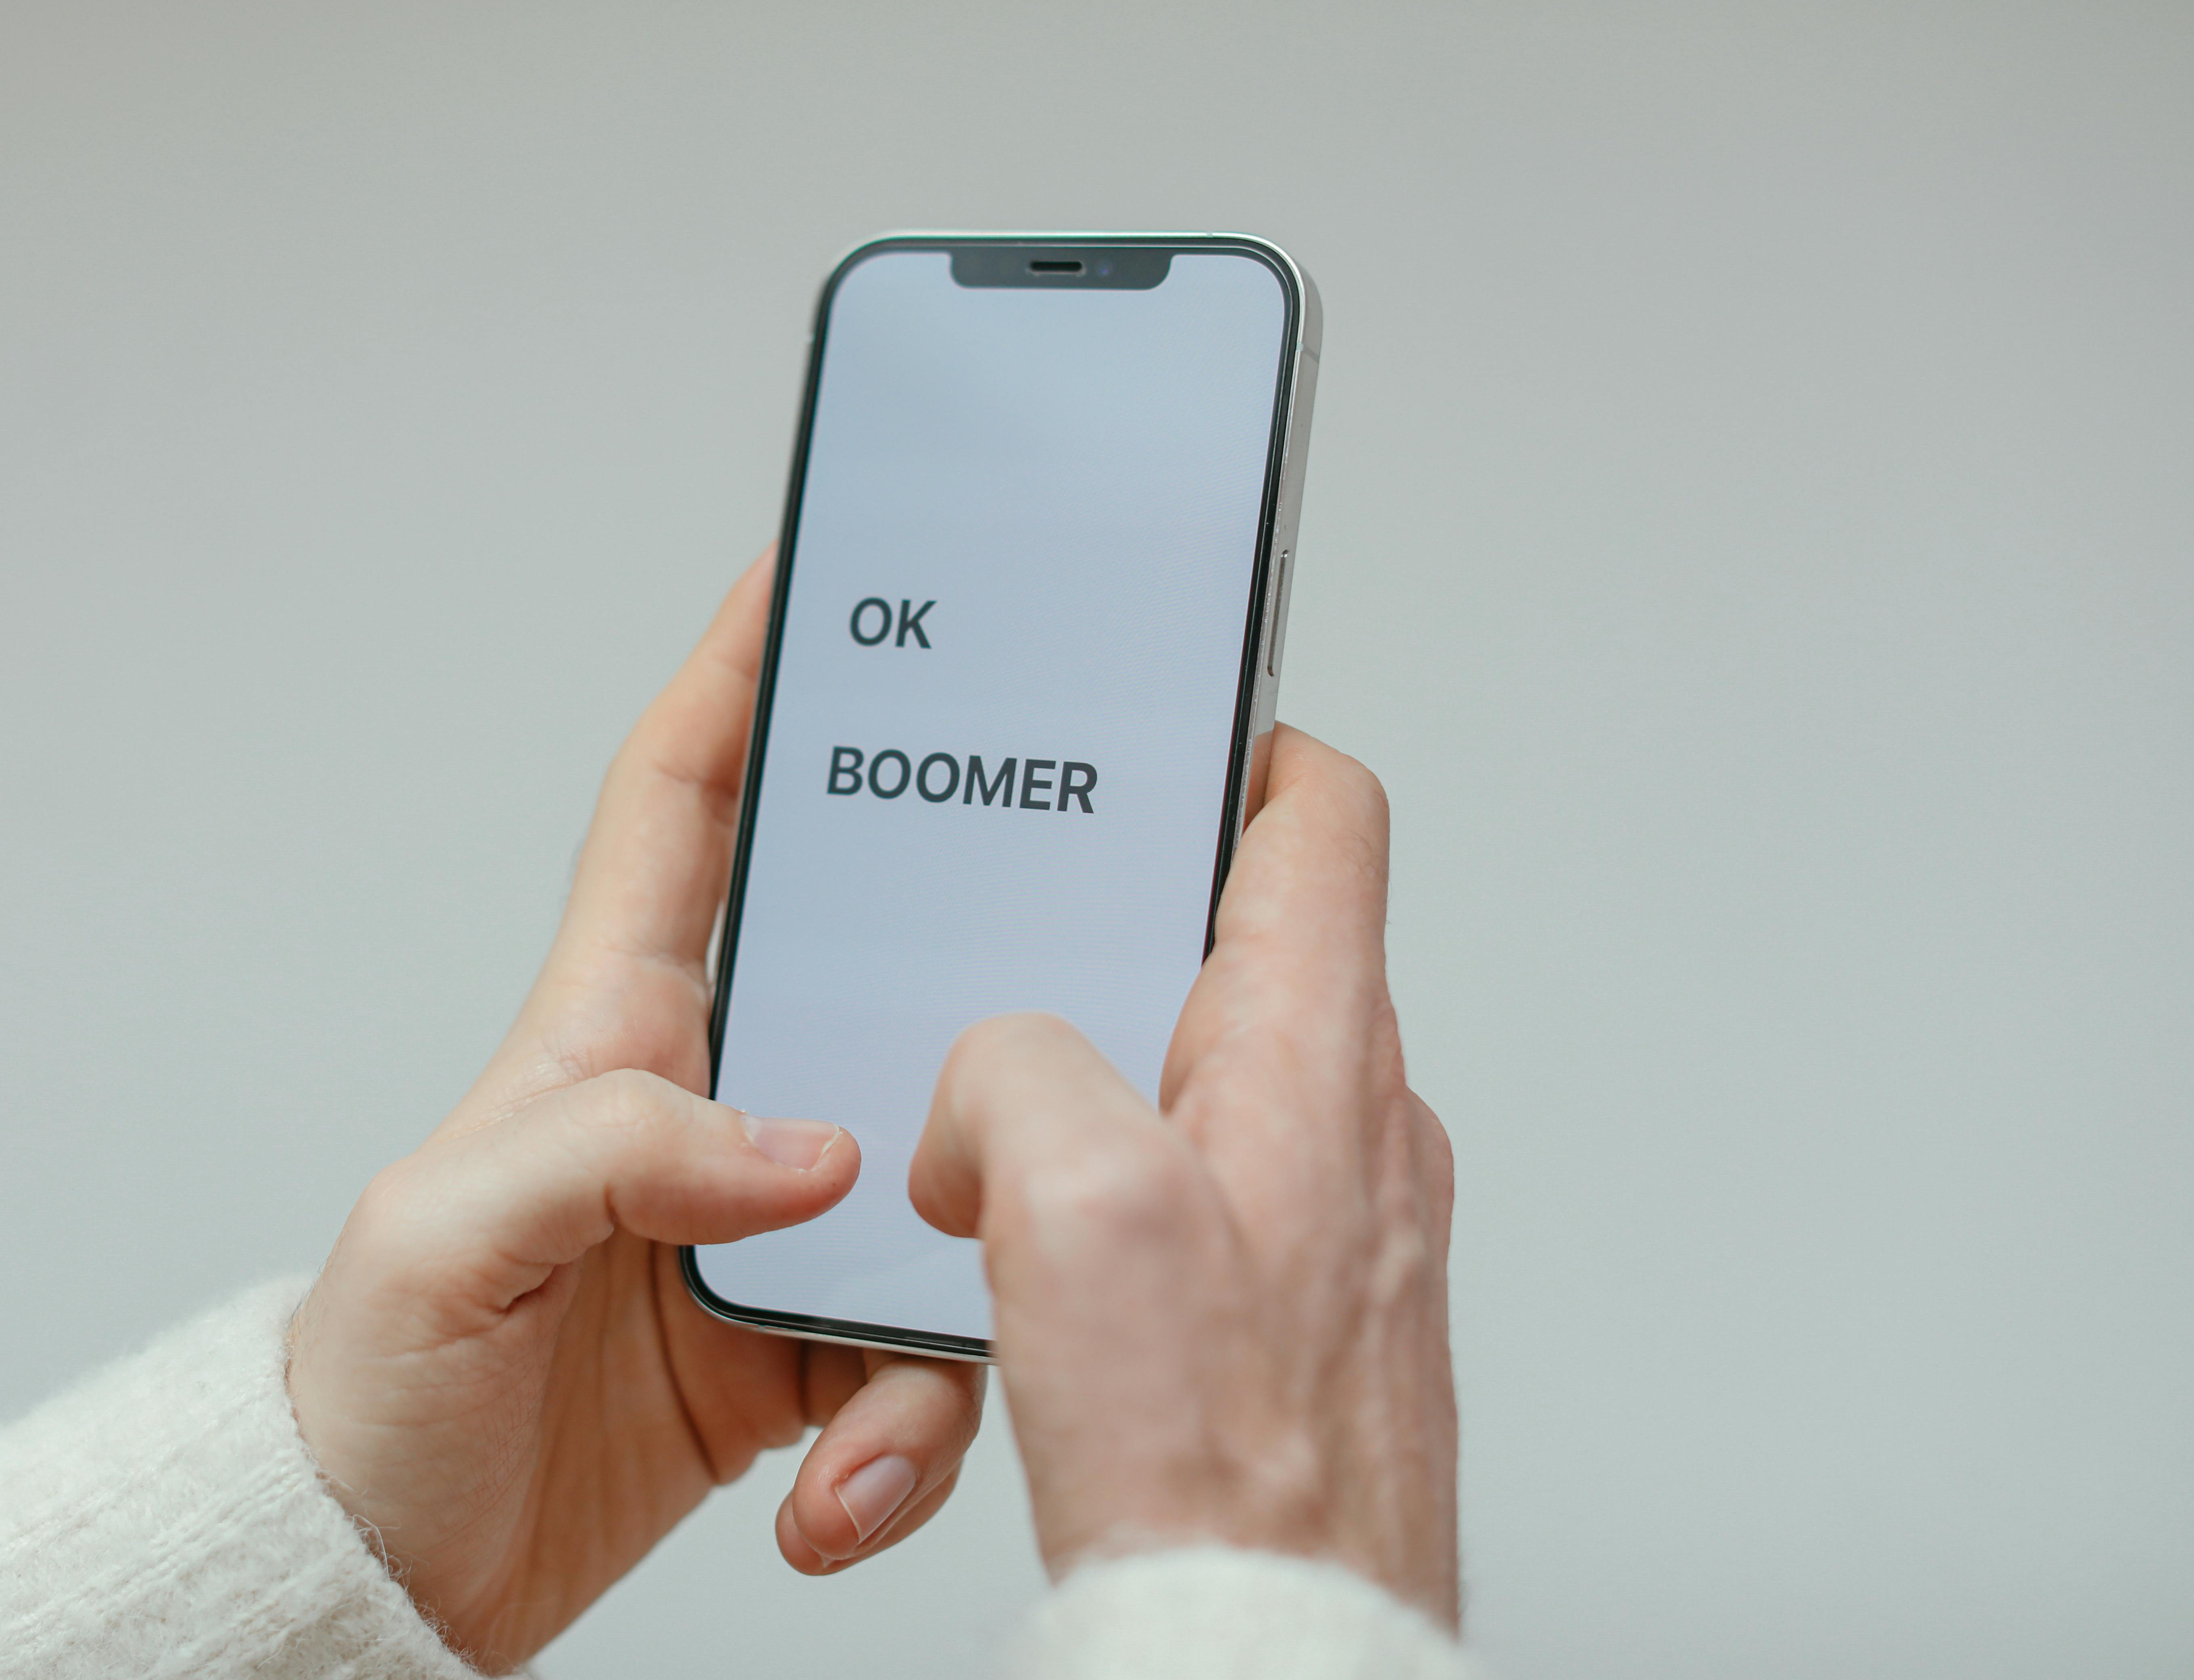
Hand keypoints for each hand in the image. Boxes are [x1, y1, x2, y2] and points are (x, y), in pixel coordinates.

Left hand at [287, 555, 984, 1672]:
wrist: (387, 1572)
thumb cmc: (372, 1391)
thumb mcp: (446, 1239)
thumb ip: (615, 1154)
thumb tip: (808, 1149)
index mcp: (608, 1031)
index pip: (676, 810)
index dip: (736, 680)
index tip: (809, 578)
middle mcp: (706, 1106)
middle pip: (869, 975)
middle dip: (964, 951)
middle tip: (1063, 928)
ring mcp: (767, 1223)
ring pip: (932, 1193)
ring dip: (948, 1301)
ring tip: (875, 1423)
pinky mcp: (803, 1346)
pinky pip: (917, 1356)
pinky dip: (909, 1430)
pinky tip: (845, 1492)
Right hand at [908, 730, 1458, 1625]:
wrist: (1269, 1642)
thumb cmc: (1220, 1462)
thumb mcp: (1078, 1202)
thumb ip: (1019, 1075)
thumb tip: (993, 1086)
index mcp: (1317, 1056)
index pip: (1319, 821)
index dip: (1234, 751)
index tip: (1152, 740)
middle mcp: (1346, 1130)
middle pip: (1230, 953)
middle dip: (1101, 952)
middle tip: (1002, 965)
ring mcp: (1323, 1226)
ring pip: (1188, 1090)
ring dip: (1079, 1105)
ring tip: (984, 1159)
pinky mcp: (1286, 1312)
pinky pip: (1182, 1206)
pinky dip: (1097, 1213)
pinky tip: (1024, 1278)